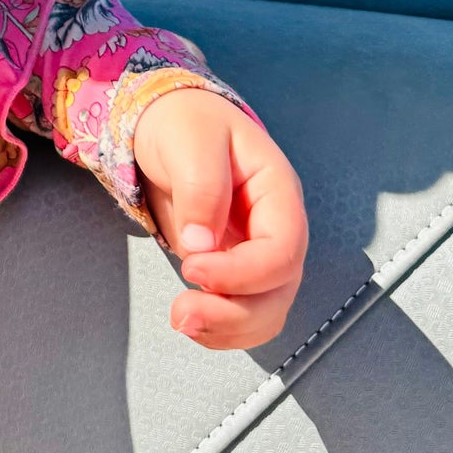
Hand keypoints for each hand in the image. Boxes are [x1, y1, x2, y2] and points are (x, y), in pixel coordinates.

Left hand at [133, 88, 306, 350]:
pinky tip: (191, 320)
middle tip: (182, 313)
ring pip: (265, 311)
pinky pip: (243, 313)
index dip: (243, 272)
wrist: (168, 124)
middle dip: (235, 313)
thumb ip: (201, 188)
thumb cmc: (186, 123)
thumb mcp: (192, 141)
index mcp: (277, 192)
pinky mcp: (235, 270)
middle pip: (279, 290)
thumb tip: (200, 245)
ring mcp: (258, 252)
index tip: (193, 269)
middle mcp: (276, 227)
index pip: (283, 249)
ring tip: (182, 320)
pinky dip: (221, 329)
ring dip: (228, 329)